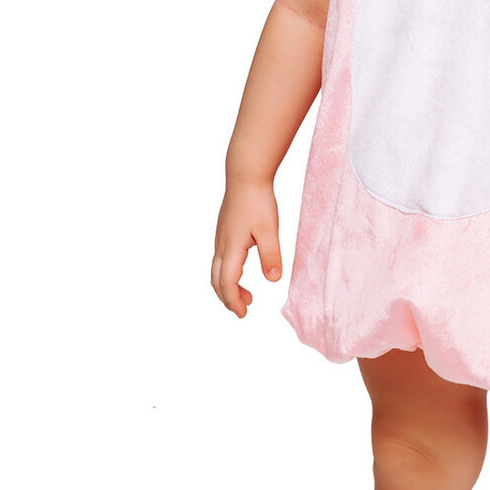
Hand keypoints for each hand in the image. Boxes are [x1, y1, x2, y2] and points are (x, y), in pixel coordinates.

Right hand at [212, 180, 282, 317]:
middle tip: (243, 310)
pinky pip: (221, 260)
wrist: (245, 175)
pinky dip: (228, 273)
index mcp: (231, 248)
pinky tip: (242, 270)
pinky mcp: (224, 232)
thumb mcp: (269, 230)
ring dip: (228, 286)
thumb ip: (271, 255)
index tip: (243, 314)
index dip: (233, 301)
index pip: (227, 282)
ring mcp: (221, 238)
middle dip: (227, 298)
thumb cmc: (258, 201)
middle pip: (216, 280)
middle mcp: (221, 245)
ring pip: (217, 270)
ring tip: (248, 295)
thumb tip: (274, 280)